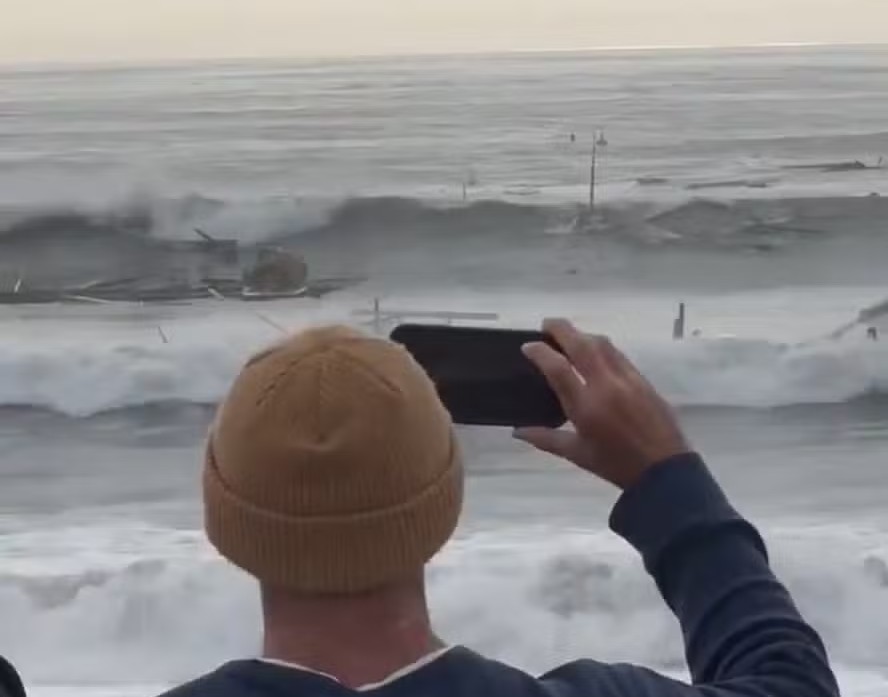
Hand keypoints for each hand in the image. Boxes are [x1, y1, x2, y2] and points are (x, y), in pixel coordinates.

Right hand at [515, 318, 690, 489]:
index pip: (558, 368)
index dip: (540, 352)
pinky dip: (602, 347)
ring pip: (603, 344)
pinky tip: (595, 353)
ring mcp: (628, 379)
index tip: (528, 346)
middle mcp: (606, 385)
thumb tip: (517, 432)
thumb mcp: (578, 454)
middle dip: (561, 329)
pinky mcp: (643, 380)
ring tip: (570, 336)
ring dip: (583, 335)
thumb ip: (546, 439)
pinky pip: (618, 355)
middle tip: (546, 325)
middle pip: (581, 344)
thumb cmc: (617, 465)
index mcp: (587, 406)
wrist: (665, 470)